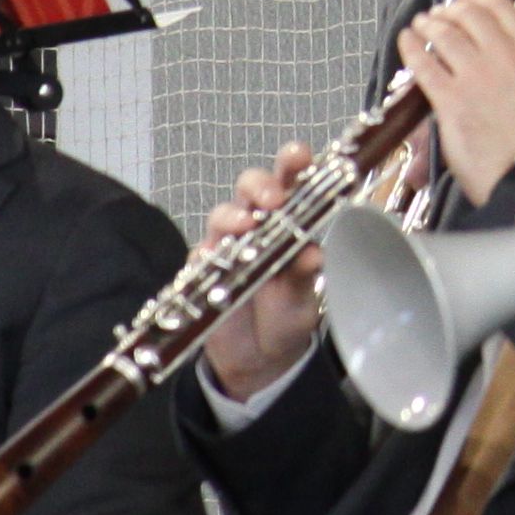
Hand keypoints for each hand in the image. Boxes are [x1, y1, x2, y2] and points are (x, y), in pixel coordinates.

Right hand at [200, 143, 326, 398]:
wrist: (258, 359)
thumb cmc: (286, 317)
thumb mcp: (301, 299)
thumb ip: (304, 275)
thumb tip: (314, 254)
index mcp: (291, 222)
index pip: (293, 183)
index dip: (294, 163)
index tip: (299, 156)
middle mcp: (258, 225)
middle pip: (252, 187)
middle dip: (260, 184)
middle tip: (273, 198)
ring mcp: (228, 244)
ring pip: (223, 214)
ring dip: (234, 216)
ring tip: (246, 226)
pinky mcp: (203, 268)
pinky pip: (200, 253)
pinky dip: (208, 252)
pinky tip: (214, 259)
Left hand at [403, 0, 514, 209]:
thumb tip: (509, 53)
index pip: (501, 8)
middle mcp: (504, 56)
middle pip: (469, 16)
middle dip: (450, 9)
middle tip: (440, 13)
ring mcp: (475, 75)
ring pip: (445, 34)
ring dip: (429, 24)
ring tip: (421, 24)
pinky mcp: (450, 98)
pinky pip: (424, 63)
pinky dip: (411, 47)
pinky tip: (406, 40)